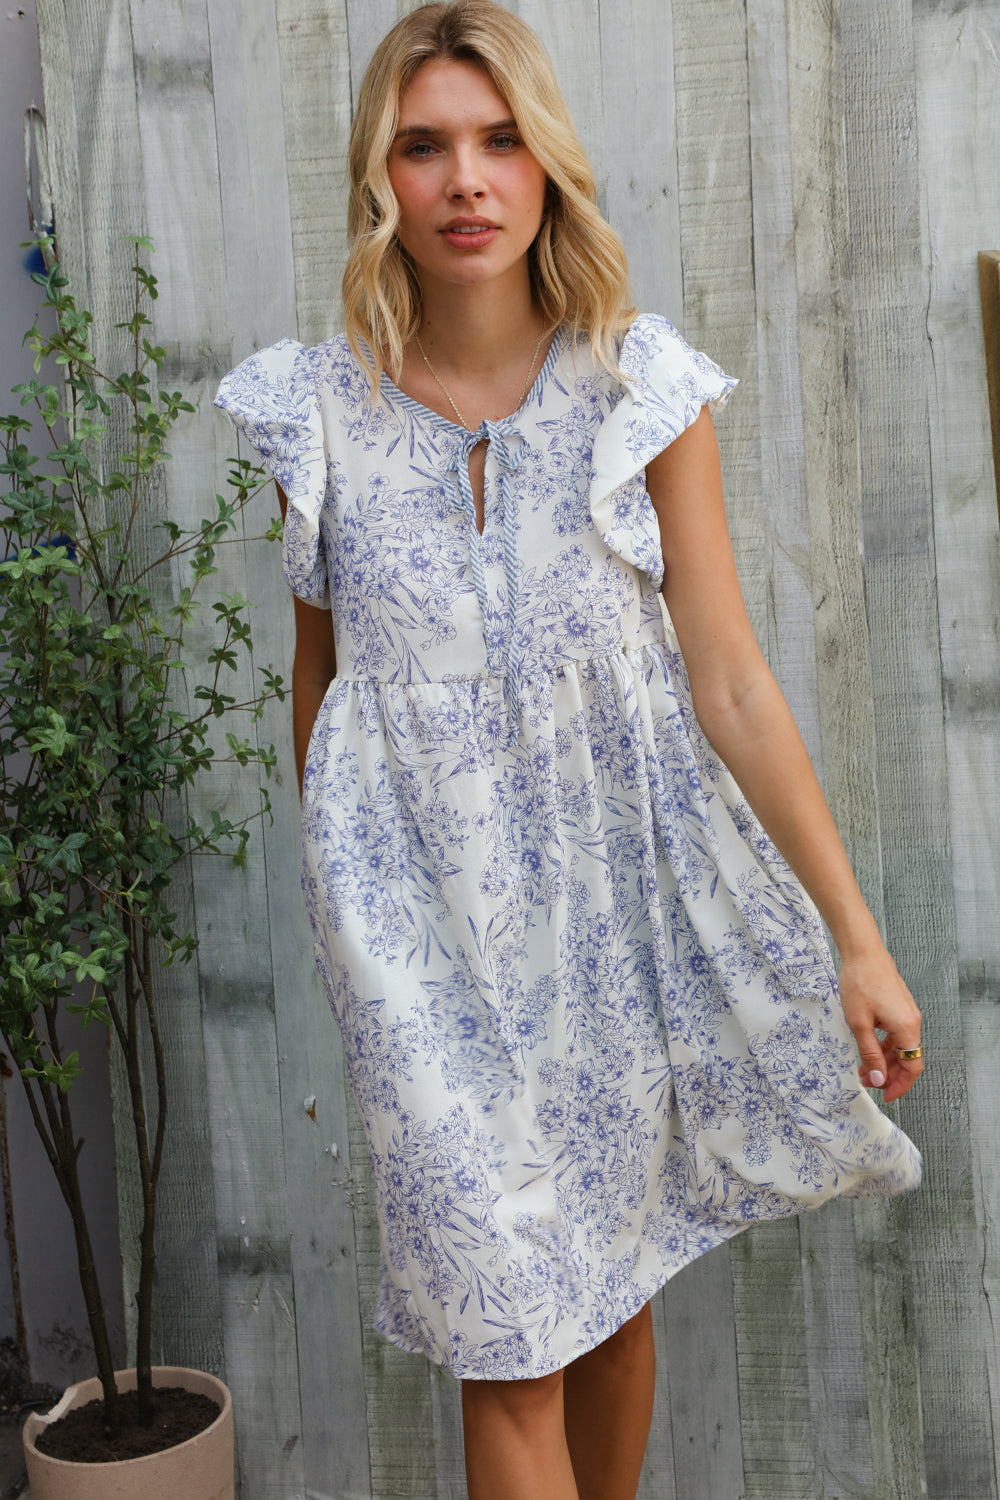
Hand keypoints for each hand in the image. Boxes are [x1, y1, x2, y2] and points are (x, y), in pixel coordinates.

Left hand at [837, 944, 922, 1102]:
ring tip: (864, 1068)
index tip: (885, 1095)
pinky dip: (884, 1045)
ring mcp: (906, 1013)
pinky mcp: (899, 1006)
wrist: (863, 952)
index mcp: (907, 1027)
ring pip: (901, 1046)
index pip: (913, 1067)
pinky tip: (868, 1048)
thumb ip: (870, 1053)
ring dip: (885, 1060)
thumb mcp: (859, 1023)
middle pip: (908, 1058)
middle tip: (868, 1082)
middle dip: (889, 1074)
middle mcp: (912, 1021)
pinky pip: (896, 1034)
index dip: (900, 1085)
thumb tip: (879, 1078)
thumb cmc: (860, 983)